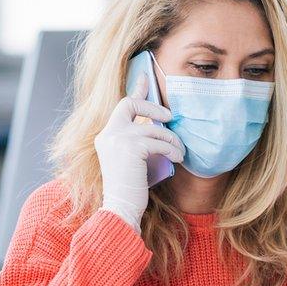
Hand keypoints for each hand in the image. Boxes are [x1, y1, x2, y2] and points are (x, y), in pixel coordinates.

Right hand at [94, 74, 184, 232]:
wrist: (120, 209)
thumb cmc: (129, 189)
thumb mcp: (131, 160)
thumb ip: (138, 141)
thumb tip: (159, 126)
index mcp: (106, 136)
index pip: (121, 106)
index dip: (136, 90)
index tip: (146, 77)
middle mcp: (108, 134)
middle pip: (130, 103)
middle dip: (152, 106)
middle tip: (169, 117)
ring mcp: (117, 139)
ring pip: (152, 128)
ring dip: (171, 138)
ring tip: (180, 150)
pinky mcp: (131, 147)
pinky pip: (159, 141)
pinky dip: (172, 148)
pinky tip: (179, 157)